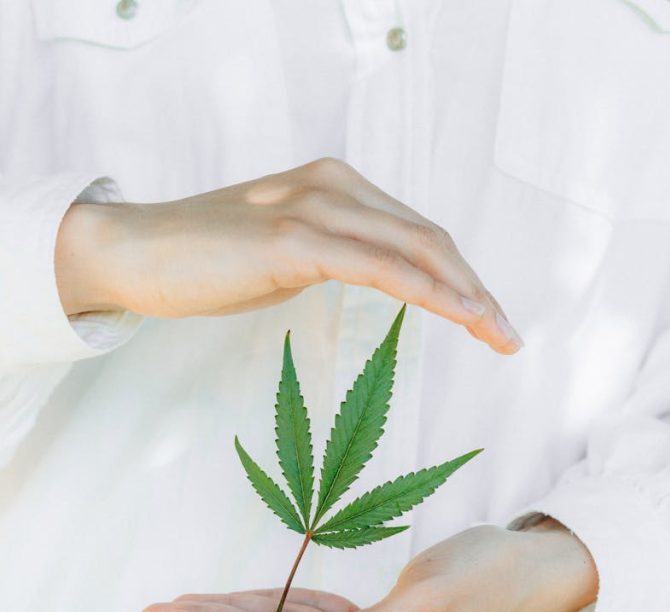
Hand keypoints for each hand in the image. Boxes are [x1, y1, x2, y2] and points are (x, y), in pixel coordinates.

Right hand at [56, 158, 521, 353]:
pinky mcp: (293, 241)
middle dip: (476, 288)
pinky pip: (379, 268)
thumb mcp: (282, 254)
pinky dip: (427, 293)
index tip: (485, 319)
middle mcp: (334, 186)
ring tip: (497, 336)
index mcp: (334, 186)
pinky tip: (459, 318)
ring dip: (466, 296)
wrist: (133, 253)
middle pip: (429, 238)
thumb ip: (330, 255)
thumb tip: (370, 277)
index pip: (415, 232)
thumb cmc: (203, 262)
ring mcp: (313, 208)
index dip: (458, 275)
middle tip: (507, 336)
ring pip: (415, 249)